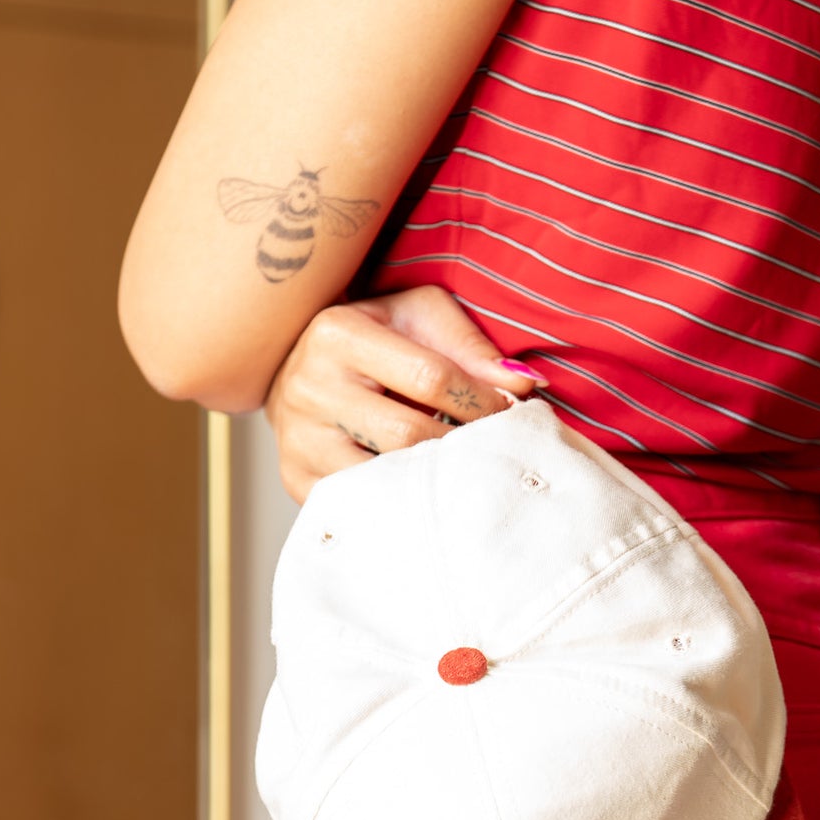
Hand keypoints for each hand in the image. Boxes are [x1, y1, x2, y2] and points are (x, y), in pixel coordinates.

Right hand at [263, 285, 544, 503]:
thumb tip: (523, 384)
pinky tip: (423, 489)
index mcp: (338, 333)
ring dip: (433, 478)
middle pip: (408, 433)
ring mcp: (297, 438)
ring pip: (383, 476)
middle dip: (462, 443)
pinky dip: (400, 500)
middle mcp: (308, 386)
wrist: (298, 365)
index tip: (511, 412)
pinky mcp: (295, 477)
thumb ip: (470, 346)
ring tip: (461, 468)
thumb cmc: (374, 336)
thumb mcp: (419, 317)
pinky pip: (359, 503)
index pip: (431, 377)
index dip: (481, 400)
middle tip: (492, 446)